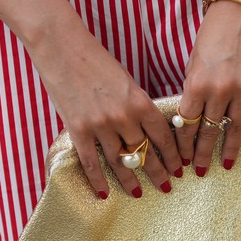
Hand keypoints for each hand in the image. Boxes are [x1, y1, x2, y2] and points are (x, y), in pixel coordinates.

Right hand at [33, 21, 182, 198]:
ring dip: (130, 180)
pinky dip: (98, 180)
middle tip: (166, 187)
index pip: (163, 136)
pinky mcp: (78, 130)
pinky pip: (90, 162)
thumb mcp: (126, 80)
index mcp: (140, 102)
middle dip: (157, 172)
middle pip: (145, 152)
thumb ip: (136, 105)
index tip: (178, 167)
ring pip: (120, 161)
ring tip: (138, 193)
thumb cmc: (96, 60)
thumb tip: (146, 129)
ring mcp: (100, 126)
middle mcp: (124, 117)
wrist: (63, 47)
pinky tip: (104, 193)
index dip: (172, 155)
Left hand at [176, 0, 240, 174]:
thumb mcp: (194, 61)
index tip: (181, 157)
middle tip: (199, 172)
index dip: (184, 143)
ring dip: (229, 149)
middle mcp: (220, 91)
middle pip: (210, 131)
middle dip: (203, 154)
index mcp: (197, 84)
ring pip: (235, 129)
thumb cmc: (213, 32)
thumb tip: (190, 116)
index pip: (188, 124)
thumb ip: (193, 89)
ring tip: (225, 165)